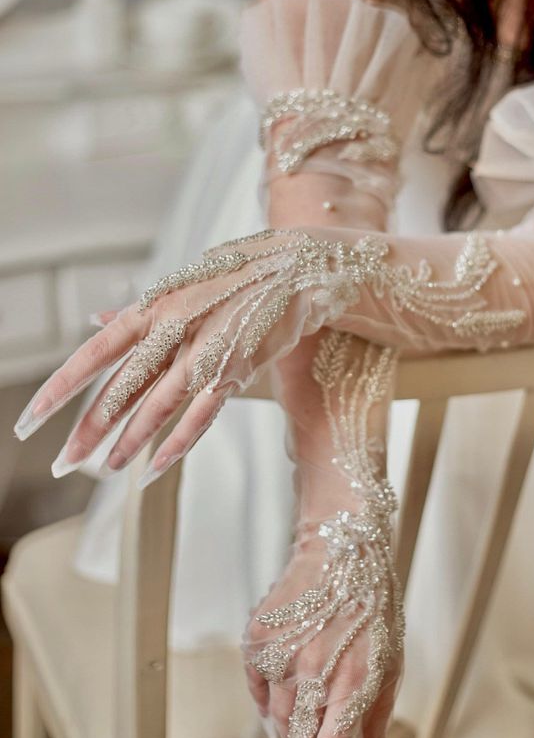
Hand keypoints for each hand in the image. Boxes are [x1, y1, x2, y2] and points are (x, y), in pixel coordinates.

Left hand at [13, 230, 335, 486]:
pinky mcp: (236, 369)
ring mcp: (206, 351)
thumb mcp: (182, 283)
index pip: (95, 353)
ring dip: (130, 442)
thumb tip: (95, 321)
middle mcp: (174, 329)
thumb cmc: (239, 273)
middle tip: (62, 462)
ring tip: (107, 470)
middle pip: (121, 388)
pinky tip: (157, 467)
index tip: (31, 419)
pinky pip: (202, 414)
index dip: (60, 388)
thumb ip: (138, 310)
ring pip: (158, 406)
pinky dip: (179, 442)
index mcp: (154, 306)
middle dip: (89, 429)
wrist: (299, 266)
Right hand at [244, 533, 401, 737]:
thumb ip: (376, 724)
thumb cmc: (372, 608)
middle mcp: (314, 668)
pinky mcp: (257, 639)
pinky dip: (272, 692)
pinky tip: (292, 667)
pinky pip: (258, 690)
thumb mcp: (391, 665)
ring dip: (293, 719)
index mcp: (354, 677)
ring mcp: (281, 653)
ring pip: (277, 717)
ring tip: (314, 683)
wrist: (340, 551)